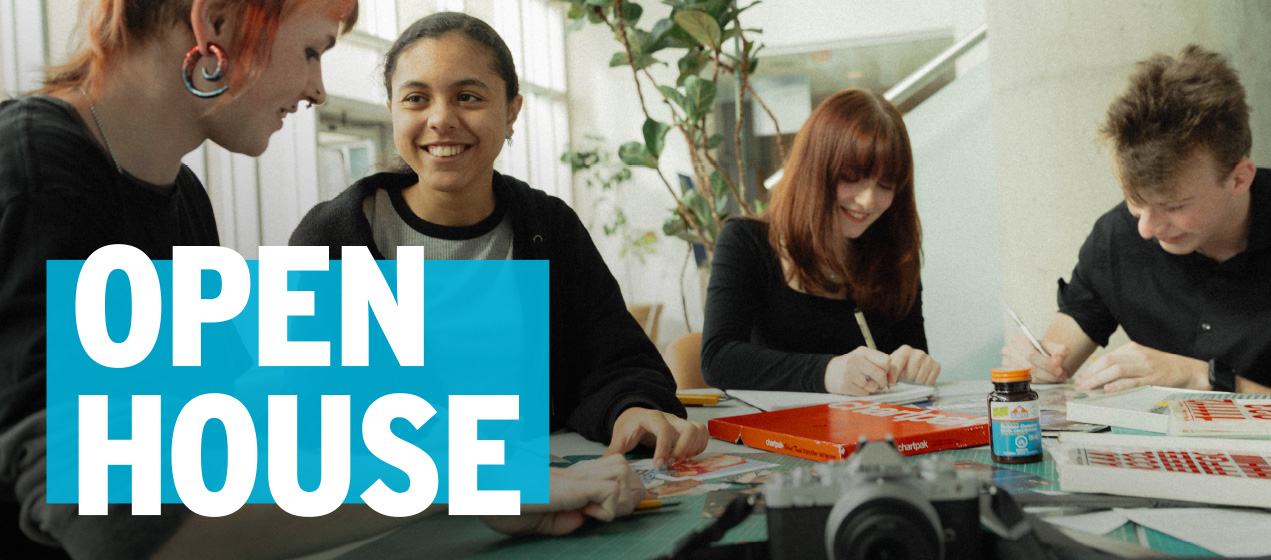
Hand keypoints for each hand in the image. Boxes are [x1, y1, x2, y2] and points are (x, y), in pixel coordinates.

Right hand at [481, 455, 644, 535]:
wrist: (480, 486)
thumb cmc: (499, 501)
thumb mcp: (537, 520)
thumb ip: (561, 520)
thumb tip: (582, 518)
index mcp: (566, 481)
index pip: (608, 471)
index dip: (620, 489)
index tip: (610, 511)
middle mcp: (573, 474)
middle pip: (621, 465)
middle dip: (630, 490)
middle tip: (613, 511)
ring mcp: (574, 478)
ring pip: (622, 472)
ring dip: (622, 497)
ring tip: (601, 513)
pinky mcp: (571, 486)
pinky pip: (609, 491)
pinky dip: (608, 508)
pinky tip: (587, 514)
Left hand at [604, 407, 707, 468]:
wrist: (634, 415)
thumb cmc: (628, 427)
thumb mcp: (619, 438)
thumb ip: (613, 453)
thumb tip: (603, 467)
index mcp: (651, 418)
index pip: (663, 429)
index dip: (663, 448)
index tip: (658, 466)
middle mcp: (669, 418)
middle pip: (688, 428)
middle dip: (684, 449)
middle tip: (672, 464)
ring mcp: (679, 423)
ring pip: (698, 429)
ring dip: (693, 448)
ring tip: (680, 461)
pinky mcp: (685, 429)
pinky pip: (702, 434)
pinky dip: (699, 447)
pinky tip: (686, 458)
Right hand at [825, 346, 888, 395]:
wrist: (828, 372)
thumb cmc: (851, 366)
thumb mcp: (862, 357)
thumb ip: (878, 363)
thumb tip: (893, 377)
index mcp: (862, 352)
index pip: (886, 361)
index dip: (888, 369)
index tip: (884, 373)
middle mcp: (855, 360)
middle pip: (880, 375)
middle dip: (883, 382)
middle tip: (880, 384)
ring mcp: (849, 373)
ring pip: (872, 386)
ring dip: (872, 388)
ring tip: (865, 384)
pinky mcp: (845, 385)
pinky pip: (864, 393)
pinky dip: (864, 392)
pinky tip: (857, 387)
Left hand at [887, 345, 940, 385]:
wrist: (912, 365)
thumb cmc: (899, 367)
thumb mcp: (891, 367)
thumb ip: (888, 371)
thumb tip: (889, 382)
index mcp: (905, 350)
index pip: (898, 363)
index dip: (894, 375)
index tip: (892, 384)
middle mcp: (919, 353)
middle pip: (910, 375)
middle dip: (905, 383)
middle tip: (903, 384)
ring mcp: (929, 359)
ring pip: (920, 380)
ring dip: (914, 386)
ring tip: (910, 384)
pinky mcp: (936, 366)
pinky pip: (929, 382)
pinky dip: (923, 386)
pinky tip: (919, 384)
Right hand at [1000, 334, 1068, 382]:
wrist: (1035, 355)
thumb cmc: (1042, 350)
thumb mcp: (1052, 346)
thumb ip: (1060, 350)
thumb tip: (1059, 358)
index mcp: (1018, 340)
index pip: (1031, 354)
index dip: (1046, 363)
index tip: (1059, 369)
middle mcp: (1009, 351)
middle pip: (1029, 366)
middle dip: (1048, 373)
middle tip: (1061, 376)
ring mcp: (1007, 363)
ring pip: (1028, 376)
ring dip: (1045, 379)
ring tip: (1057, 378)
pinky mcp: (1009, 374)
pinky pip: (1025, 381)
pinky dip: (1039, 382)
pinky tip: (1048, 380)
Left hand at [1072, 342, 1207, 391]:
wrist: (1190, 370)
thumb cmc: (1164, 367)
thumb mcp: (1142, 359)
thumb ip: (1124, 364)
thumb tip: (1101, 375)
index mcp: (1132, 349)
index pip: (1106, 357)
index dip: (1091, 368)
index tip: (1081, 378)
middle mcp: (1137, 355)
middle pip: (1108, 361)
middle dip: (1091, 373)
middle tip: (1080, 384)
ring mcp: (1146, 366)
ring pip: (1117, 370)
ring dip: (1100, 379)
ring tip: (1089, 387)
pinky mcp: (1154, 378)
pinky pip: (1133, 381)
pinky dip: (1119, 385)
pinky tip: (1108, 389)